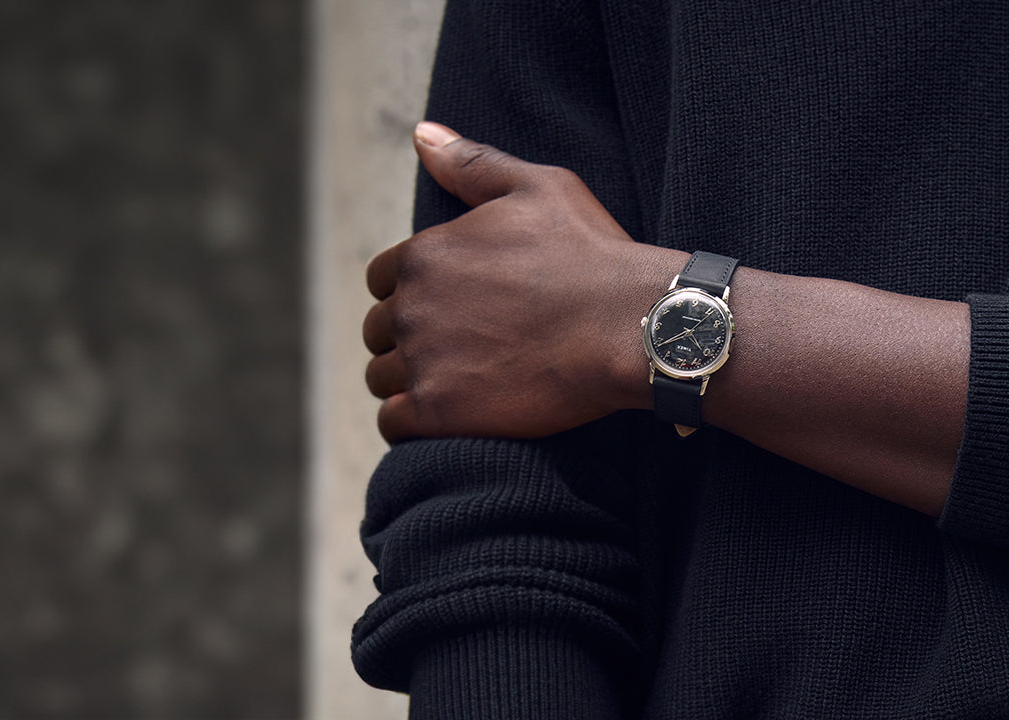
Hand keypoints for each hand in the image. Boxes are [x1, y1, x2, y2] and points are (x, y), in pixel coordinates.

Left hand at [362, 122, 680, 441]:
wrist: (628, 325)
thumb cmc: (591, 254)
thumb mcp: (538, 187)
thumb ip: (470, 163)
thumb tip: (420, 133)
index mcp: (424, 253)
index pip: (384, 279)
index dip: (414, 293)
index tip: (453, 307)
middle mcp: (411, 306)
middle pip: (379, 330)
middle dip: (410, 338)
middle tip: (462, 349)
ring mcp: (421, 360)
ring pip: (380, 378)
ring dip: (406, 382)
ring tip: (456, 384)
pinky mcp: (437, 410)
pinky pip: (393, 423)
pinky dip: (410, 423)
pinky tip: (446, 417)